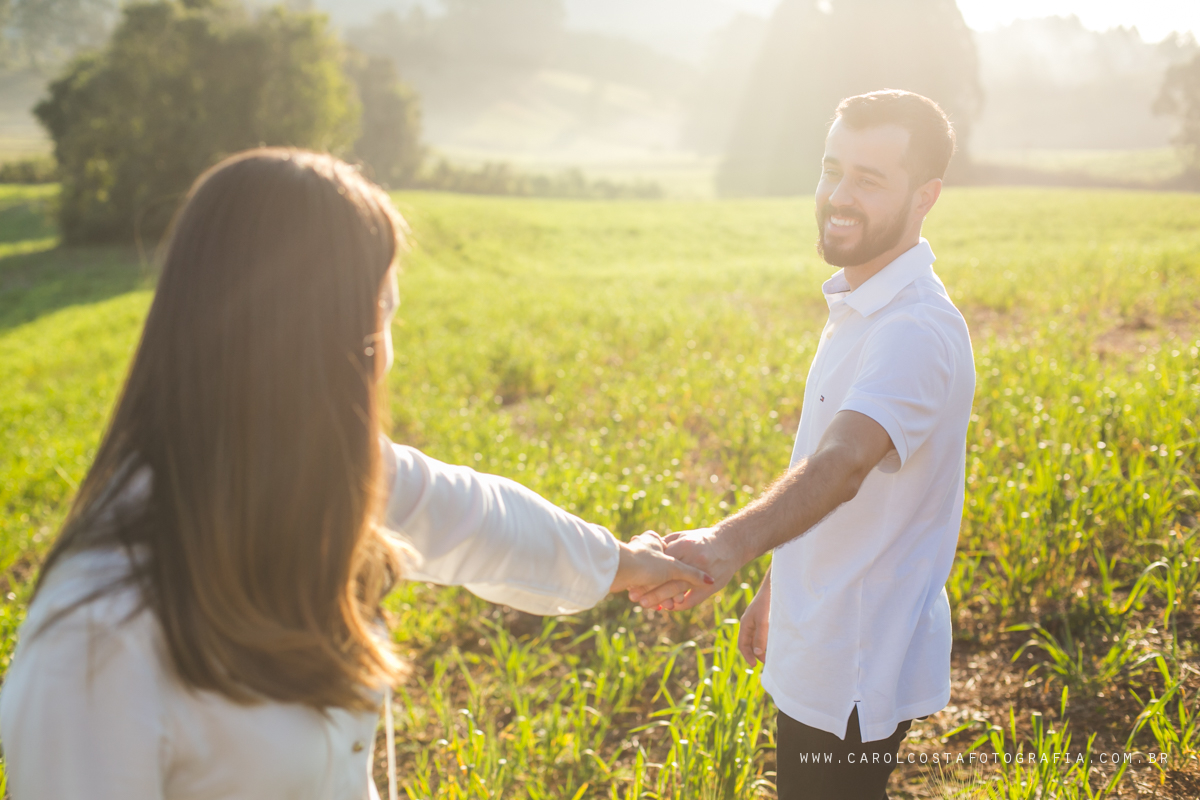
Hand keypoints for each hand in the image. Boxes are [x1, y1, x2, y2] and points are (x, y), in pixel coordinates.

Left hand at [627, 526, 745, 610]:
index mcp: (686, 546)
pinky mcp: (712, 587)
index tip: (632, 577)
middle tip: (633, 596)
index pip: (661, 562)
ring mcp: (703, 575)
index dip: (646, 570)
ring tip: (647, 605)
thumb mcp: (684, 536)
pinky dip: (679, 605)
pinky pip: (692, 600)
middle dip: (649, 589)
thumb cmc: (702, 539)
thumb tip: (642, 543)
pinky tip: (668, 607)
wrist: (731, 544)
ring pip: (678, 590)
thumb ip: (665, 543)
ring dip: (661, 600)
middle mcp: (694, 560)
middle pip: (668, 578)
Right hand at [738, 571, 769, 663]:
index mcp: (745, 624)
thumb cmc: (767, 603)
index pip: (742, 645)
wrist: (775, 586)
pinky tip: (776, 643)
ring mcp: (757, 621)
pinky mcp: (766, 619)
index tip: (755, 665)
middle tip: (766, 663)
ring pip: (758, 639)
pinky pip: (764, 634)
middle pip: (750, 643)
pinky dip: (768, 641)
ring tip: (771, 655)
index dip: (747, 656)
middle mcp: (750, 624)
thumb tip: (757, 654)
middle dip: (756, 654)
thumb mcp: (763, 622)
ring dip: (762, 648)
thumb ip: (760, 638)